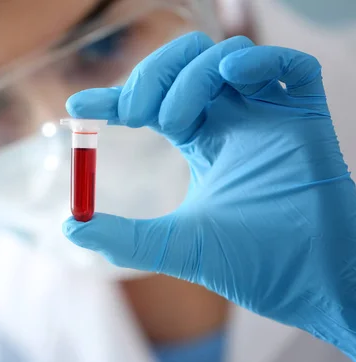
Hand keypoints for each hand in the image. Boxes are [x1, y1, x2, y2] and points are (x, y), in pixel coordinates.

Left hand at [62, 32, 355, 358]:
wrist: (311, 283)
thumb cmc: (252, 265)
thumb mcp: (175, 247)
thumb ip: (124, 237)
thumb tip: (70, 225)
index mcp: (203, 144)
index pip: (154, 104)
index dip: (115, 97)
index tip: (79, 107)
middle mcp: (233, 122)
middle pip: (185, 66)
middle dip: (150, 76)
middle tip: (132, 113)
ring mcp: (269, 115)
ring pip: (224, 58)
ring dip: (187, 76)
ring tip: (173, 120)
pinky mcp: (307, 115)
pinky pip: (287, 65)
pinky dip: (255, 60)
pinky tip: (230, 78)